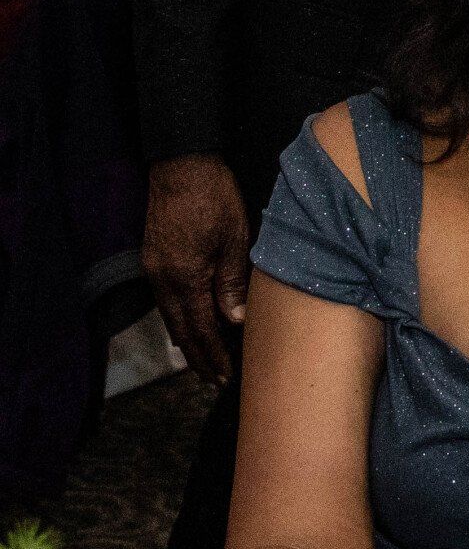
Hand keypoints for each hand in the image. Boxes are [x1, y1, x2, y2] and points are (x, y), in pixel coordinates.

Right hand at [144, 155, 251, 382]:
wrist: (181, 167)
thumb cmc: (216, 198)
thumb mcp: (234, 238)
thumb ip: (231, 282)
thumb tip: (233, 322)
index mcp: (186, 277)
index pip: (201, 329)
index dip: (214, 355)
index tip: (225, 377)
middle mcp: (164, 280)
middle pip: (181, 331)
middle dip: (199, 358)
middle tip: (215, 381)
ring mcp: (154, 271)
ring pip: (170, 318)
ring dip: (188, 343)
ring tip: (204, 364)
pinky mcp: (152, 261)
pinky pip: (165, 302)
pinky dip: (179, 322)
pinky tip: (189, 328)